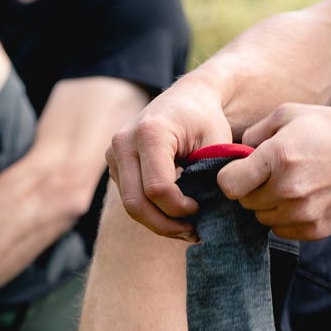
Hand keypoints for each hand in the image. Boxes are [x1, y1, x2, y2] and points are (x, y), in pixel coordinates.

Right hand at [106, 75, 232, 239]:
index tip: (200, 208)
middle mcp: (124, 143)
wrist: (187, 98)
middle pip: (136, 203)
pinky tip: (173, 215)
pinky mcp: (114, 165)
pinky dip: (151, 213)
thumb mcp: (217, 142)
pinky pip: (130, 199)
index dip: (179, 208)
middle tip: (192, 232)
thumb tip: (204, 213)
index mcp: (150, 132)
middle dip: (165, 225)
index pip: (157, 188)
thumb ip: (210, 175)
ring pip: (130, 206)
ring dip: (158, 224)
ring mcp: (114, 154)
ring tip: (186, 228)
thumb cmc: (205, 120)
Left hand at [218, 103, 330, 239]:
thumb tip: (234, 154)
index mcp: (278, 157)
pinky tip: (306, 197)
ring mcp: (301, 214)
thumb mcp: (292, 114)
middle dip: (252, 189)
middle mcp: (287, 189)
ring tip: (294, 184)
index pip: (228, 185)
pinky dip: (286, 217)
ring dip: (269, 205)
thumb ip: (254, 133)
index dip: (231, 177)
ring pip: (261, 218)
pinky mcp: (313, 231)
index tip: (243, 170)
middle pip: (244, 203)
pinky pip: (281, 230)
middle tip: (275, 173)